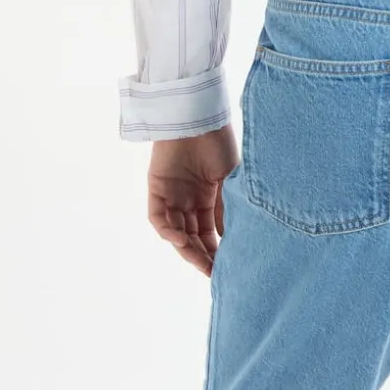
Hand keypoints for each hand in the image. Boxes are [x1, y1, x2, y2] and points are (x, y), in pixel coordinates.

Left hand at [147, 125, 239, 275]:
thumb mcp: (230, 179)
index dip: (216, 251)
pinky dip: (167, 231)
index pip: (209, 232)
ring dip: (185, 247)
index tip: (225, 270)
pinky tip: (180, 239)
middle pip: (192, 236)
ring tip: (198, 259)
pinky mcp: (156, 189)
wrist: (199, 116)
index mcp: (208, 196)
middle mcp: (188, 199)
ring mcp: (172, 195)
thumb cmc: (219, 141)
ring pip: (175, 231)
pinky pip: (158, 218)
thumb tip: (233, 239)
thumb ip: (228, 208)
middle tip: (212, 273)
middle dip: (201, 255)